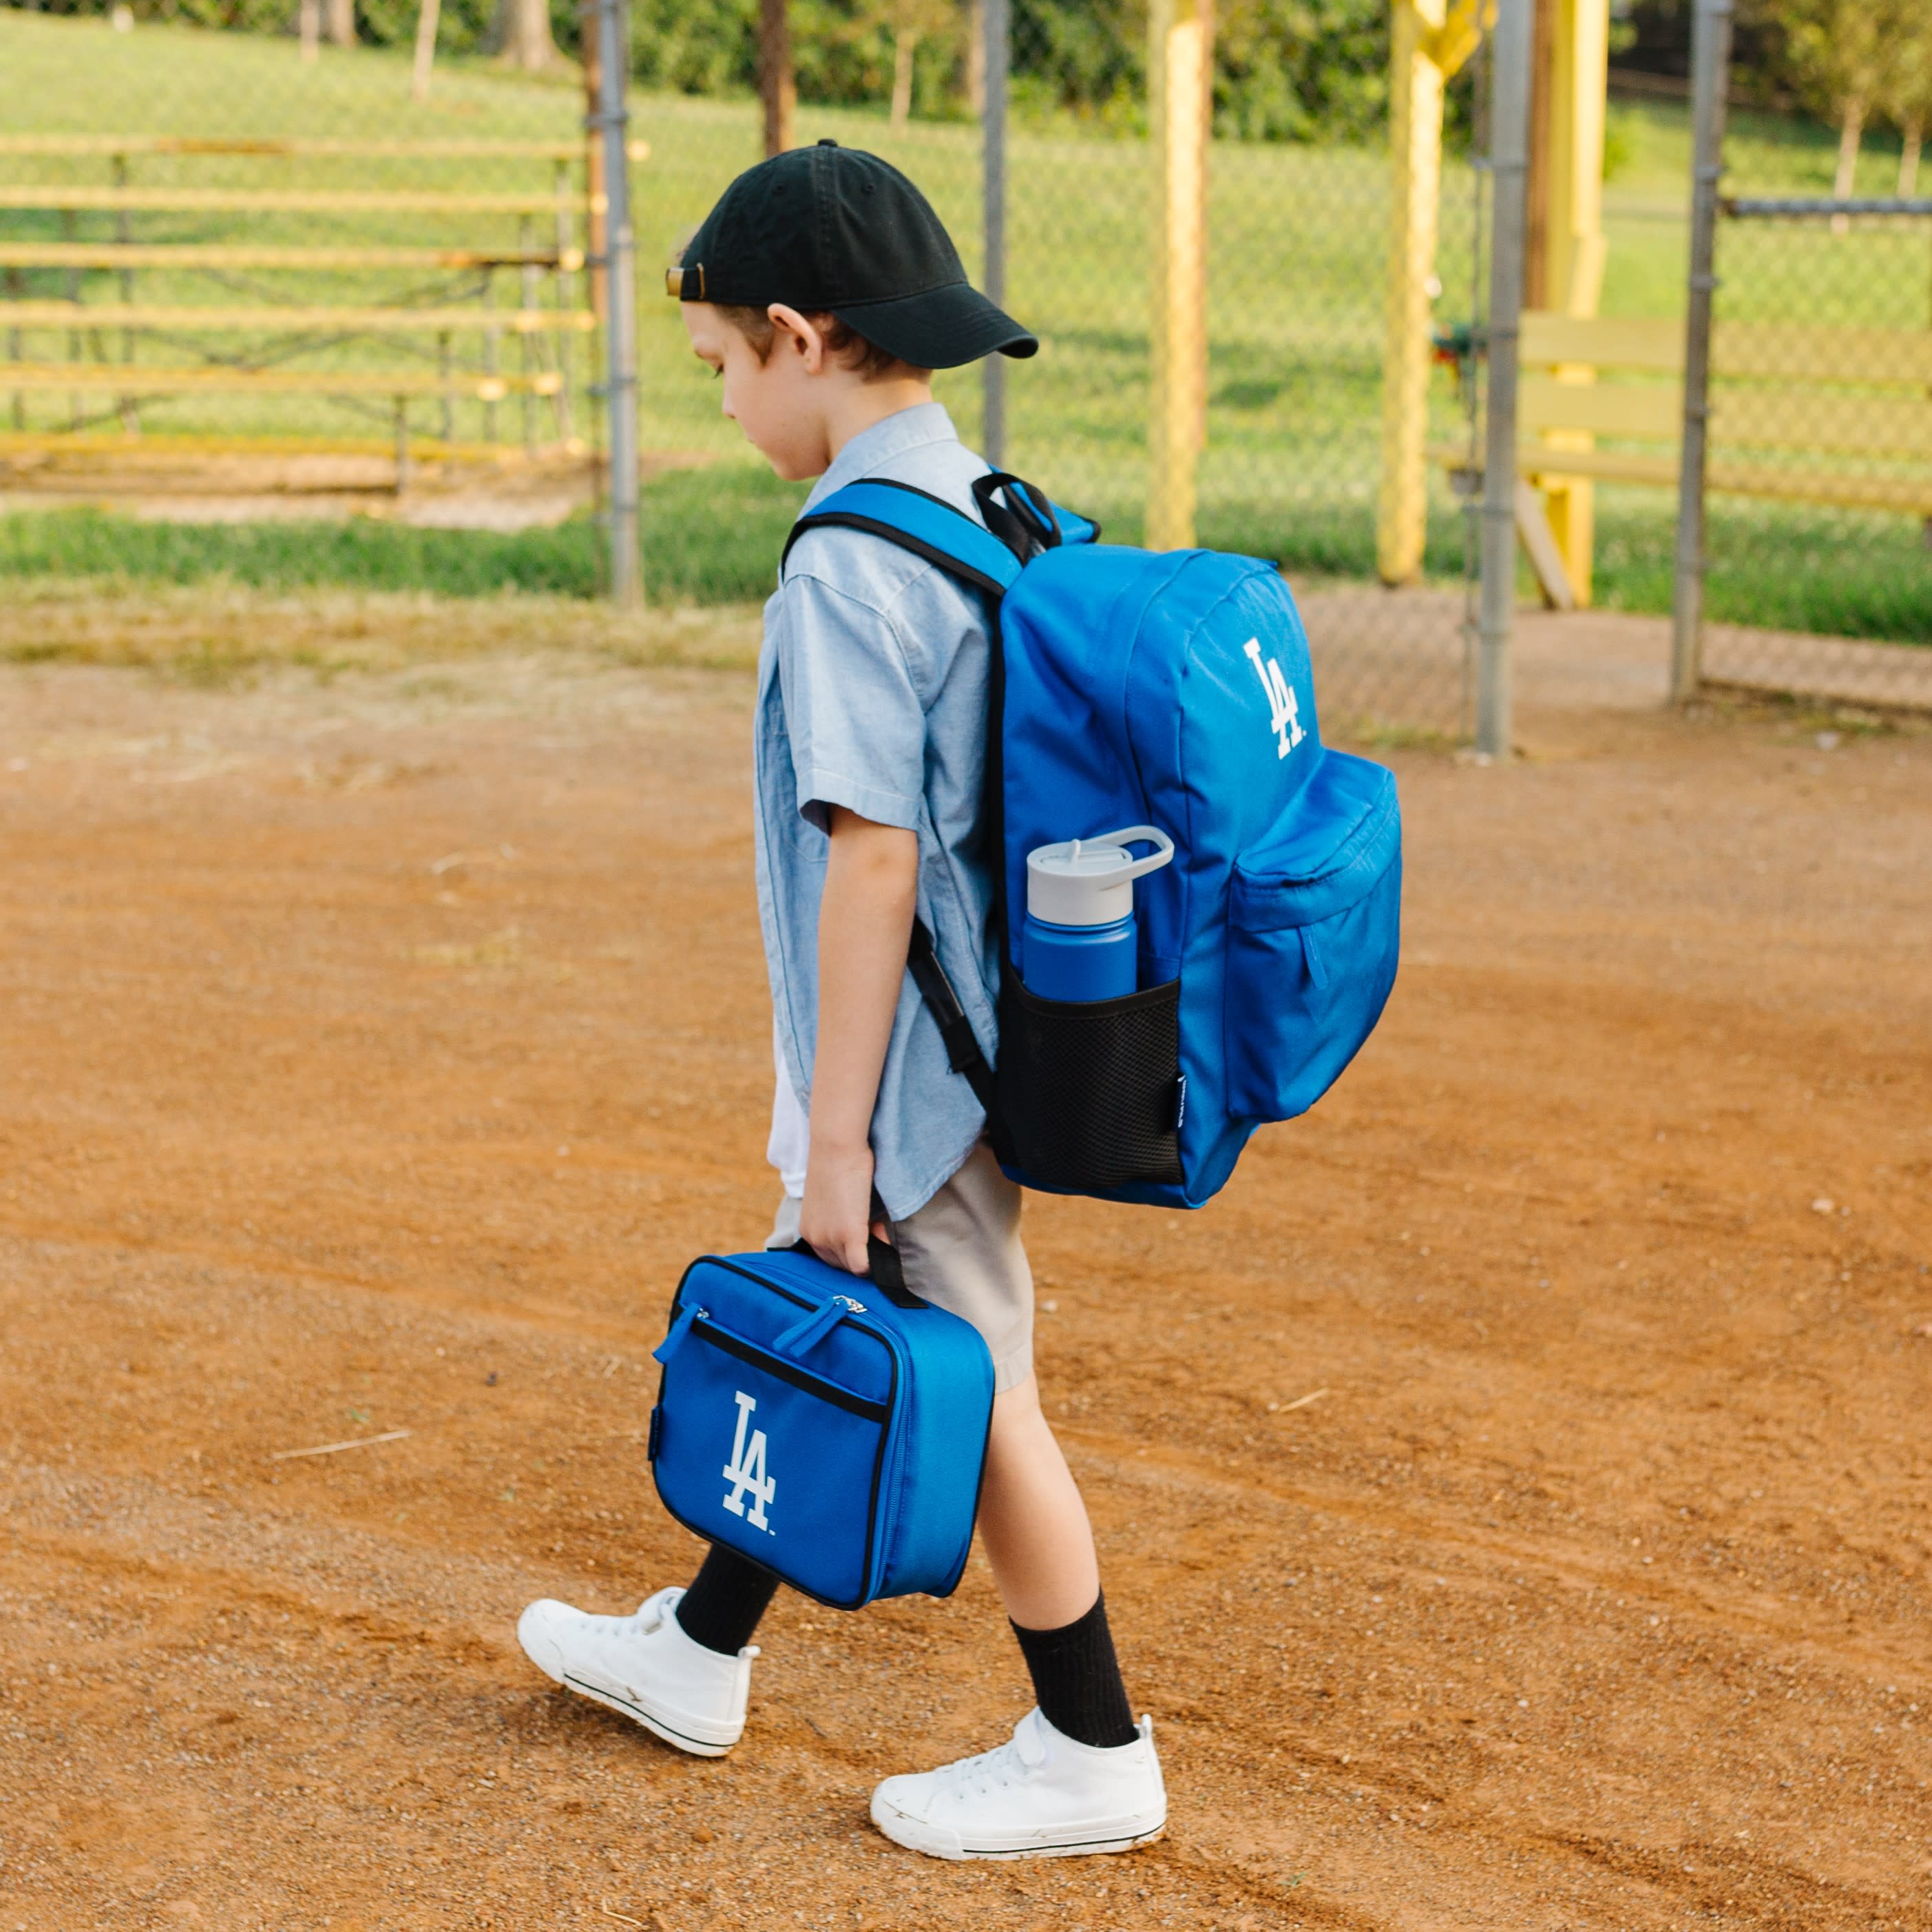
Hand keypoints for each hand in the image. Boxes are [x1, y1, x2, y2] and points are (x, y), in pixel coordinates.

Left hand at [798, 1140, 887, 1276]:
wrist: (836, 1147)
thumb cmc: (837, 1164)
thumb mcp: (835, 1200)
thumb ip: (845, 1221)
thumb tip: (872, 1235)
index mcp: (808, 1229)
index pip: (830, 1259)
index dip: (850, 1251)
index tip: (863, 1234)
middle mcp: (815, 1238)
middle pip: (842, 1266)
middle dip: (860, 1254)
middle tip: (874, 1230)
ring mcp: (831, 1239)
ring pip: (853, 1267)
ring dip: (869, 1253)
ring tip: (877, 1227)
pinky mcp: (849, 1236)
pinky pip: (863, 1266)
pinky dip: (875, 1261)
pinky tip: (883, 1242)